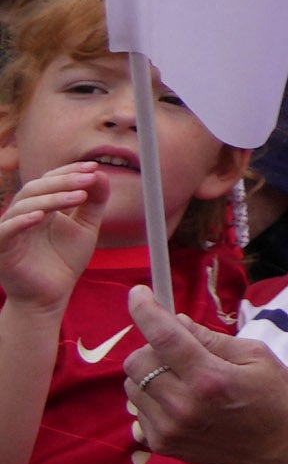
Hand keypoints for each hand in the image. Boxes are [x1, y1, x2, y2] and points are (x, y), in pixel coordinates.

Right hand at [0, 163, 108, 314]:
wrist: (50, 296)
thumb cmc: (65, 261)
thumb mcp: (86, 227)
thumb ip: (94, 201)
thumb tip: (100, 174)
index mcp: (40, 206)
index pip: (49, 179)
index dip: (69, 171)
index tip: (94, 167)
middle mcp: (22, 214)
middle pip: (37, 187)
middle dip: (64, 180)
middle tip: (89, 178)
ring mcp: (10, 230)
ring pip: (24, 205)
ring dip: (52, 198)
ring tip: (79, 197)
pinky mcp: (2, 248)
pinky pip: (6, 230)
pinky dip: (21, 221)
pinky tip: (41, 217)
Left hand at [126, 301, 287, 463]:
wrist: (281, 452)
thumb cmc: (277, 398)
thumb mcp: (258, 356)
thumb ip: (212, 339)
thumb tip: (175, 321)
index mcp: (210, 377)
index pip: (164, 337)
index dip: (146, 311)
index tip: (137, 294)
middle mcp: (183, 404)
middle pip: (137, 362)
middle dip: (150, 347)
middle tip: (176, 349)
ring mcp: (168, 428)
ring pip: (132, 386)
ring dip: (150, 374)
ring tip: (180, 378)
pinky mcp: (162, 444)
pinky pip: (138, 410)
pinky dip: (152, 399)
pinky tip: (180, 401)